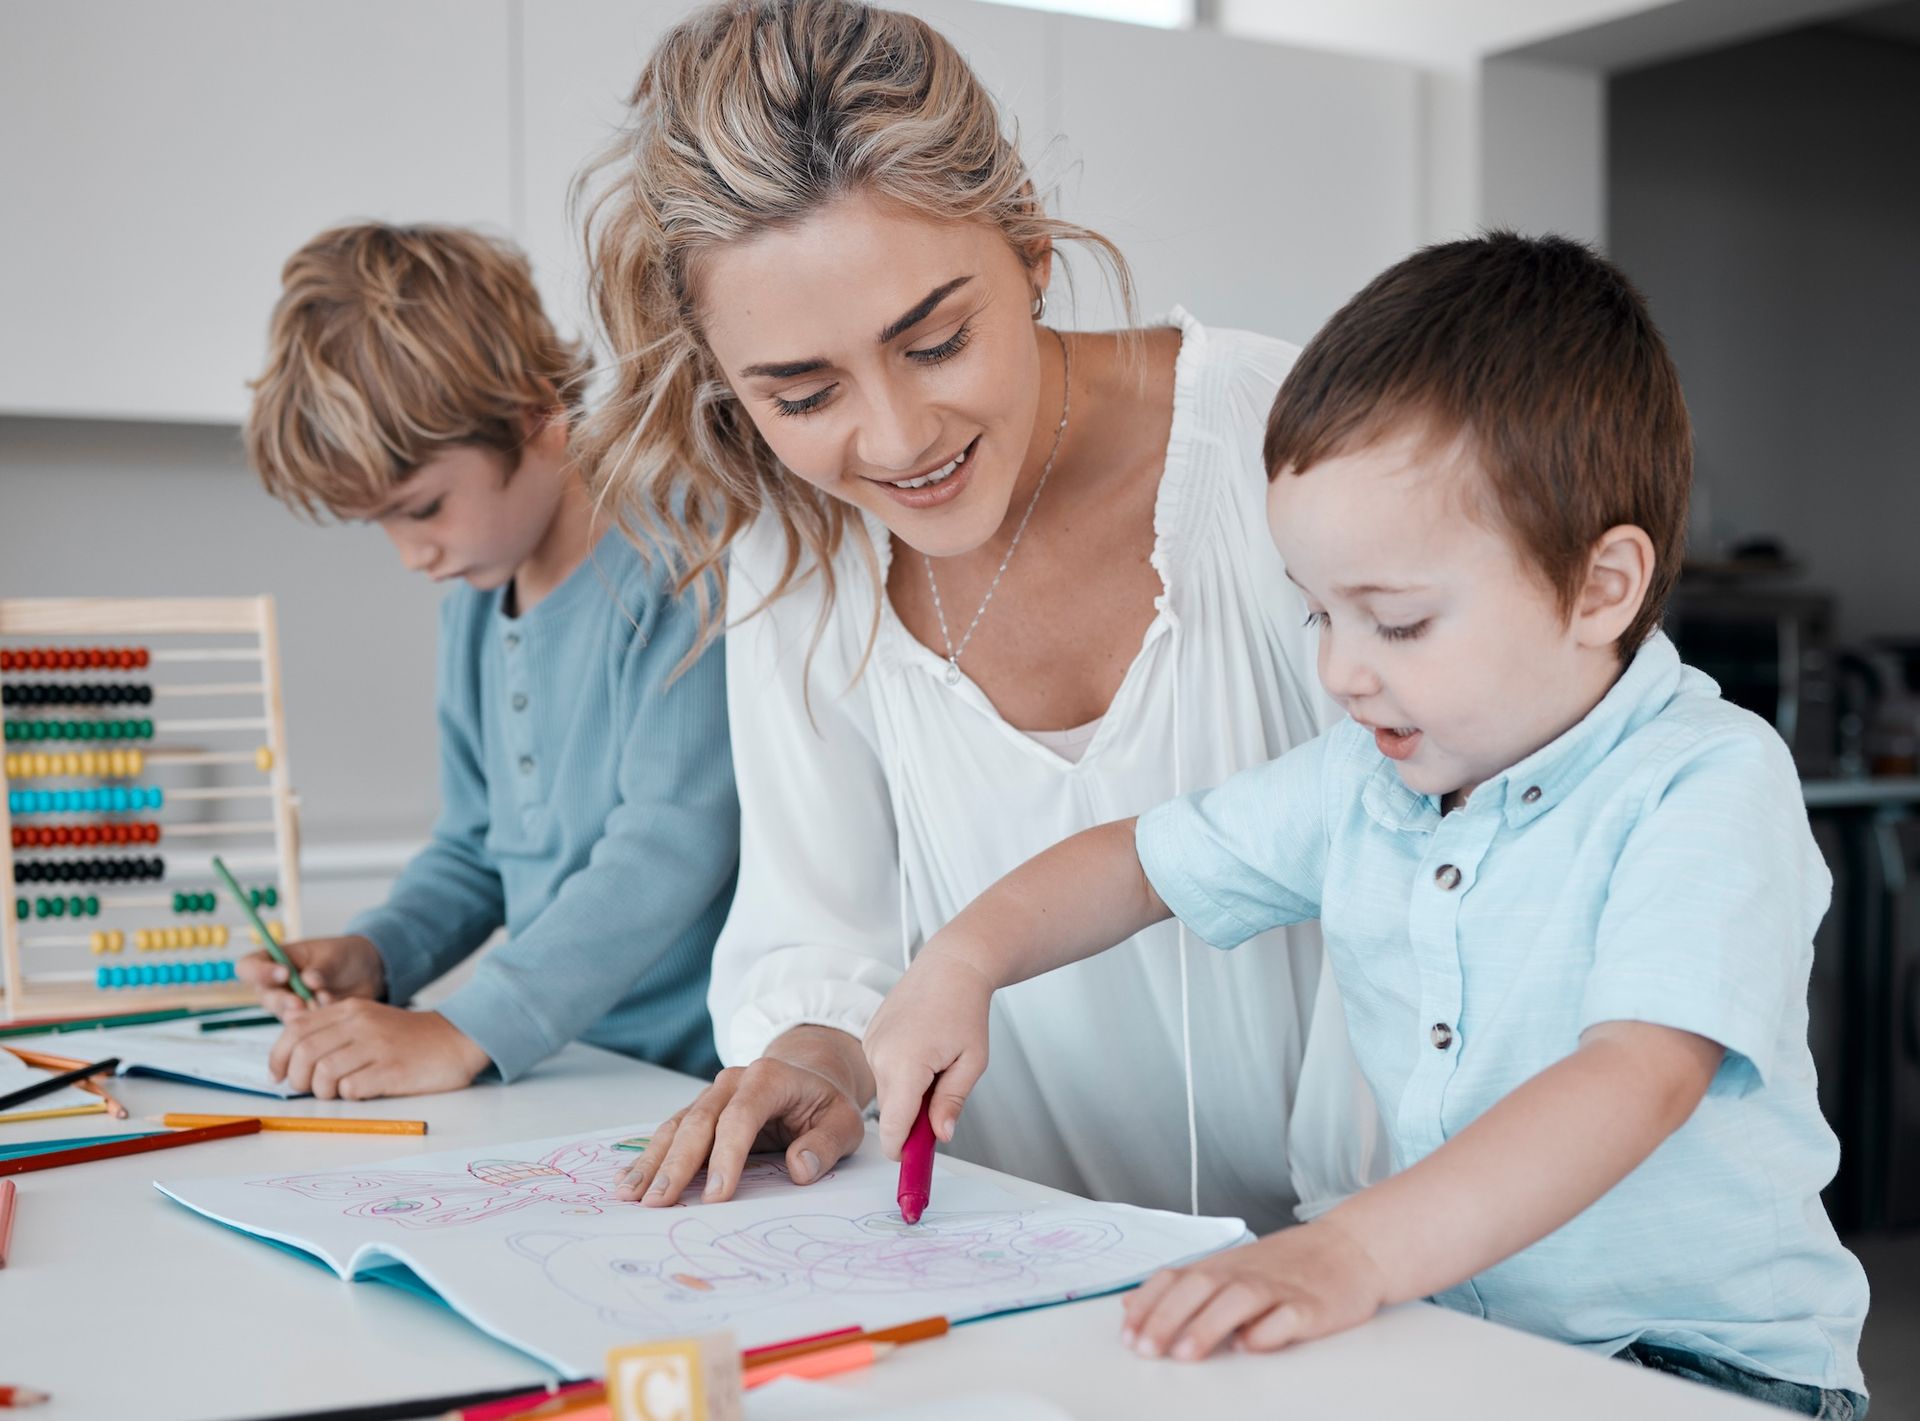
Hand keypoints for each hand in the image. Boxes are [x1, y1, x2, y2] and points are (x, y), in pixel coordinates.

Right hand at [236, 934, 385, 1017]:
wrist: (366, 973)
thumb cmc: (342, 956)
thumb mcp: (333, 954)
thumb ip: (320, 967)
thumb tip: (309, 980)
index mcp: (274, 961)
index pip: (248, 966)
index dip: (259, 972)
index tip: (284, 973)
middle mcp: (276, 986)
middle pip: (265, 997)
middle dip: (282, 1001)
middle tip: (300, 1002)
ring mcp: (289, 1006)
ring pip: (284, 1016)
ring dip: (303, 1013)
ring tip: (325, 1000)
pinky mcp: (305, 1022)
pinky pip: (305, 1028)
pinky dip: (320, 1021)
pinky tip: (334, 1009)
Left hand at [268, 1000, 489, 1099]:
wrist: (458, 1038)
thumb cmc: (408, 1038)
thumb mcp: (368, 1021)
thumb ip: (332, 1030)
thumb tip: (291, 1054)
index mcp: (349, 1010)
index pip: (295, 1029)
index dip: (278, 1056)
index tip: (278, 1075)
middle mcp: (360, 1024)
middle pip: (304, 1053)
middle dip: (297, 1078)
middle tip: (308, 1089)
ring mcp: (377, 1046)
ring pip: (324, 1073)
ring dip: (322, 1091)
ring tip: (337, 1092)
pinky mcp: (393, 1069)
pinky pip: (352, 1088)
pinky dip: (349, 1095)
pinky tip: (362, 1090)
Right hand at [613, 1026, 868, 1205]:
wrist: (809, 1075)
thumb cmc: (825, 1104)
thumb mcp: (845, 1122)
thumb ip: (826, 1144)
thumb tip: (800, 1169)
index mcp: (768, 1078)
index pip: (741, 1117)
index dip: (727, 1157)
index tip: (717, 1197)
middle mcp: (732, 1082)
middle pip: (698, 1122)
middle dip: (676, 1164)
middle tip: (658, 1202)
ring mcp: (711, 1095)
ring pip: (676, 1126)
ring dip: (652, 1161)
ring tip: (629, 1194)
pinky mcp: (699, 1111)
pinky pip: (671, 1132)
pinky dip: (650, 1157)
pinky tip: (629, 1180)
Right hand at [864, 937, 995, 1158]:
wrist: (950, 966)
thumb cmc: (965, 1009)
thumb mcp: (971, 1062)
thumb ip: (951, 1102)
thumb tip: (940, 1137)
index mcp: (906, 1064)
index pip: (893, 1127)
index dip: (902, 1152)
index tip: (914, 1166)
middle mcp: (880, 1055)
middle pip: (891, 1114)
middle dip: (913, 1123)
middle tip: (942, 1113)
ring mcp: (870, 1045)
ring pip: (888, 1093)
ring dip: (909, 1094)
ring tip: (936, 1065)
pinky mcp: (869, 1038)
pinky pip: (884, 1072)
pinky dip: (901, 1074)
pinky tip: (922, 1050)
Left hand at [1120, 1217, 1390, 1360]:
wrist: (1349, 1248)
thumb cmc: (1284, 1265)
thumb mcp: (1228, 1268)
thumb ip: (1181, 1288)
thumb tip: (1129, 1306)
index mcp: (1221, 1267)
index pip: (1174, 1279)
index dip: (1148, 1306)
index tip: (1128, 1336)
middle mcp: (1244, 1274)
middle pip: (1199, 1288)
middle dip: (1167, 1318)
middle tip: (1146, 1350)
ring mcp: (1279, 1289)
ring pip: (1237, 1300)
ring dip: (1208, 1325)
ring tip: (1185, 1354)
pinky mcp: (1311, 1307)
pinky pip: (1286, 1317)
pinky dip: (1267, 1331)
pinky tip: (1250, 1346)